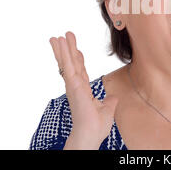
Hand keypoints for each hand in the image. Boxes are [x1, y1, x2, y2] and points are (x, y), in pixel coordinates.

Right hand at [49, 31, 117, 148]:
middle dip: (68, 50)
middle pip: (72, 63)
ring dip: (63, 48)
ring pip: (67, 62)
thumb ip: (110, 102)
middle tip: (64, 36)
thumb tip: (113, 98)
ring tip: (57, 36)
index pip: (81, 71)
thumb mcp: (108, 110)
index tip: (77, 50)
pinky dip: (63, 53)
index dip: (79, 60)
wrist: (91, 134)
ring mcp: (73, 84)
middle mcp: (76, 86)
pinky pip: (68, 65)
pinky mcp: (72, 84)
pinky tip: (60, 42)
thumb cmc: (96, 126)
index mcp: (84, 90)